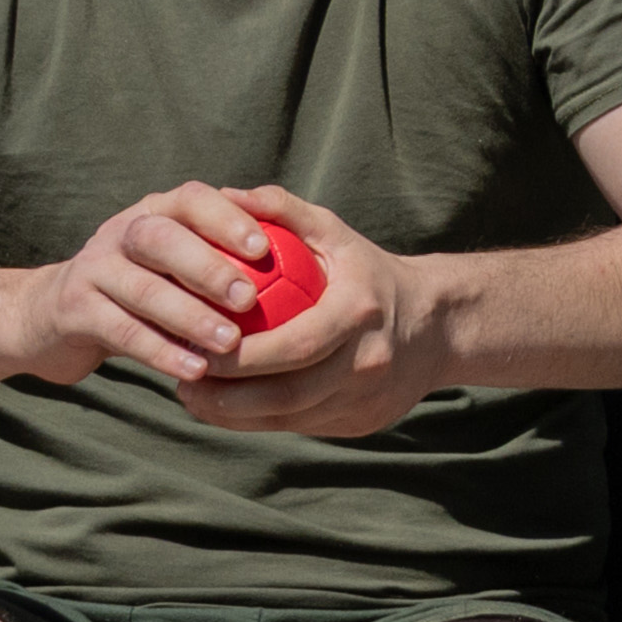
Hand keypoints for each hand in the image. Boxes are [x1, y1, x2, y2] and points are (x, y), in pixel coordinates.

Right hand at [1, 184, 279, 395]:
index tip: (265, 247)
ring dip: (188, 316)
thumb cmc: (142, 292)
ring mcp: (93, 268)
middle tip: (249, 298)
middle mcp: (121, 232)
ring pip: (141, 287)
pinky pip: (120, 330)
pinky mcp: (72, 309)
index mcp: (155, 213)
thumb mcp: (176, 267)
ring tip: (229, 343)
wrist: (52, 317)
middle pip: (161, 238)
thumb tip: (307, 273)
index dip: (226, 218)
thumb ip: (223, 259)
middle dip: (207, 266)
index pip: (191, 200)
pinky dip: (159, 351)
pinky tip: (194, 371)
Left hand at [175, 191, 419, 438]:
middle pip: (289, 392)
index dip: (242, 357)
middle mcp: (368, 362)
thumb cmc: (370, 273)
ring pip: (290, 417)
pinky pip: (299, 427)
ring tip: (194, 396)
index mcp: (359, 312)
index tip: (196, 347)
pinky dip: (256, 421)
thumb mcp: (335, 234)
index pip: (294, 344)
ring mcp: (367, 398)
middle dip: (228, 395)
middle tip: (184, 379)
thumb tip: (226, 195)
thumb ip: (282, 210)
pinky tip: (224, 408)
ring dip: (234, 414)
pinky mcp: (361, 423)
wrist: (437, 325)